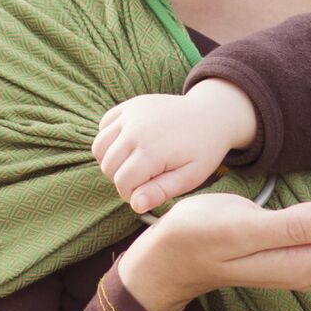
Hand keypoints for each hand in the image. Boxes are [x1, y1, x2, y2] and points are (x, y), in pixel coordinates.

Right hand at [93, 81, 257, 212]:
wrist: (211, 115)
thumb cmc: (203, 150)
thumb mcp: (189, 176)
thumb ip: (161, 191)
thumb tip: (135, 205)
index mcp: (152, 150)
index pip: (122, 182)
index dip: (130, 195)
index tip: (145, 194)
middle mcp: (136, 130)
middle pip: (108, 166)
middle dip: (120, 180)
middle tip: (142, 181)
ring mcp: (131, 114)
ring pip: (99, 147)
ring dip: (110, 161)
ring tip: (132, 166)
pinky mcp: (129, 105)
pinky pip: (104, 126)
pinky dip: (109, 140)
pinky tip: (128, 147)